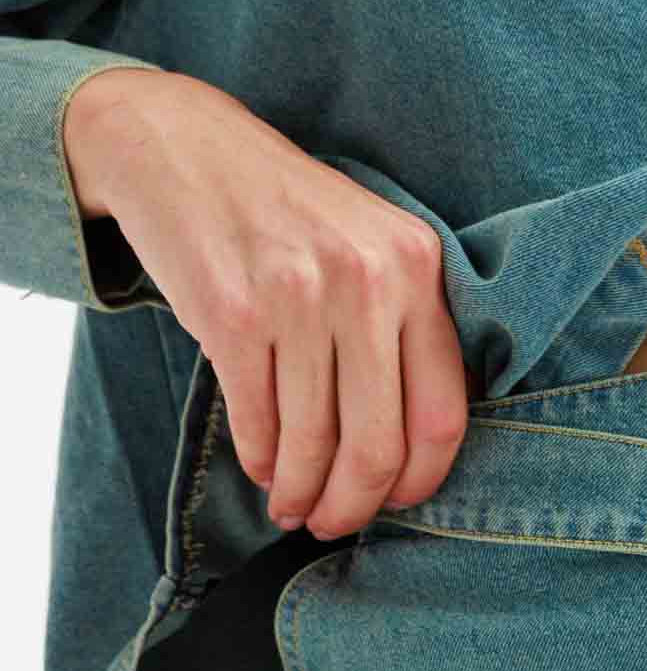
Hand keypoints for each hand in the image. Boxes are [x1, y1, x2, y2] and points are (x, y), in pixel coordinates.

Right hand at [62, 68, 471, 537]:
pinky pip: (257, 423)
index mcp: (416, 268)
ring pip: (312, 442)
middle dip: (355, 503)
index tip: (398, 503)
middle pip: (377, 443)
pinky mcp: (232, 315)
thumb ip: (404, 327)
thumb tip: (414, 450)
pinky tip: (263, 469)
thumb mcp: (370, 246)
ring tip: (292, 508)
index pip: (442, 412)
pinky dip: (261, 461)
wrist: (179, 147)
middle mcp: (366, 281)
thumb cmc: (286, 213)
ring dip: (300, 493)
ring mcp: (298, 296)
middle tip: (335, 522)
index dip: (421, 478)